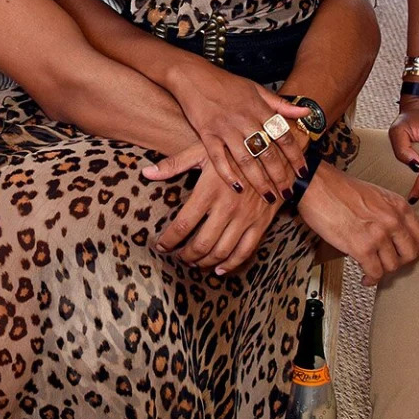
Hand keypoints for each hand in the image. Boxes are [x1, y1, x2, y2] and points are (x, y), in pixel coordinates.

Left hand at [148, 151, 278, 274]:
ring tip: (194, 262)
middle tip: (177, 256)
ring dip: (204, 262)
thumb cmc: (232, 149)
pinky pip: (246, 251)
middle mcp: (227, 207)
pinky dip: (231, 264)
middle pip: (201, 244)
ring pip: (221, 251)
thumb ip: (173, 164)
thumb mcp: (202, 150)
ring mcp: (246, 217)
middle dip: (185, 255)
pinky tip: (219, 269)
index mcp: (209, 191)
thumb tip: (146, 172)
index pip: (183, 225)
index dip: (169, 240)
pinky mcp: (261, 223)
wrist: (272, 151)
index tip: (161, 246)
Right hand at [165, 57, 311, 203]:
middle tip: (287, 193)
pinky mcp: (207, 134)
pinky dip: (228, 174)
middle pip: (267, 152)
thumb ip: (281, 104)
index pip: (283, 136)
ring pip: (246, 159)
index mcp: (259, 108)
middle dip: (280, 175)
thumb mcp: (257, 89)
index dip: (295, 156)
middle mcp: (245, 119)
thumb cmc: (227, 83)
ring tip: (268, 197)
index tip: (302, 172)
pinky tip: (238, 188)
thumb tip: (307, 112)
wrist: (193, 76)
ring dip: (259, 180)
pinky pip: (218, 158)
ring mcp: (225, 128)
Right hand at [298, 162, 418, 286]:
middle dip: (400, 263)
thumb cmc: (338, 189)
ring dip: (382, 271)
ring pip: (392, 266)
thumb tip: (392, 235)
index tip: (404, 254)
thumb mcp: (375, 195)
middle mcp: (393, 220)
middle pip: (411, 254)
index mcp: (398, 205)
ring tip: (373, 270)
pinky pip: (375, 272)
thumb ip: (389, 213)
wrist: (316, 186)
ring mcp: (378, 234)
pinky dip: (370, 278)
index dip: (413, 249)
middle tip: (390, 264)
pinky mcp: (361, 247)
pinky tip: (365, 277)